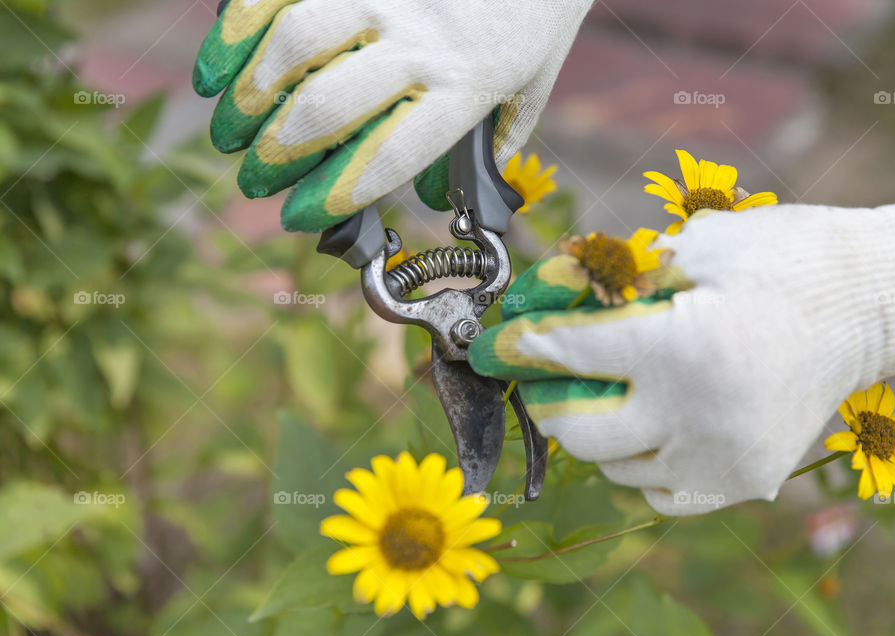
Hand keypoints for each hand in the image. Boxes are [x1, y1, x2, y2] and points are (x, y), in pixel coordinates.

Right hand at [193, 0, 591, 232]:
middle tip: (254, 179)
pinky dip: (239, 23)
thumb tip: (437, 199)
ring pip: (297, 42)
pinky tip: (218, 63)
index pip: (390, 155)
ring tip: (228, 128)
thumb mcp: (531, 85)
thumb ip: (490, 141)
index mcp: (468, 87)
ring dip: (249, 93)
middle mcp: (423, 41)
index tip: (295, 216)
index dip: (332, 194)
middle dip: (276, 153)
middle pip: (328, 105)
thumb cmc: (536, 12)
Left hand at [469, 191, 894, 514]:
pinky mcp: (747, 479)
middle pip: (580, 432)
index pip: (571, 354)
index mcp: (682, 346)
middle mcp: (698, 414)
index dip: (522, 346)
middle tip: (545, 379)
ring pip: (617, 469)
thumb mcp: (695, 247)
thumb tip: (555, 300)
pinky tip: (651, 429)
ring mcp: (724, 457)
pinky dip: (643, 466)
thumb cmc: (785, 258)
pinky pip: (663, 494)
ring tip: (607, 395)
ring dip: (598, 433)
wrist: (872, 303)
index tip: (496, 346)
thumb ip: (621, 280)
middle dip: (548, 401)